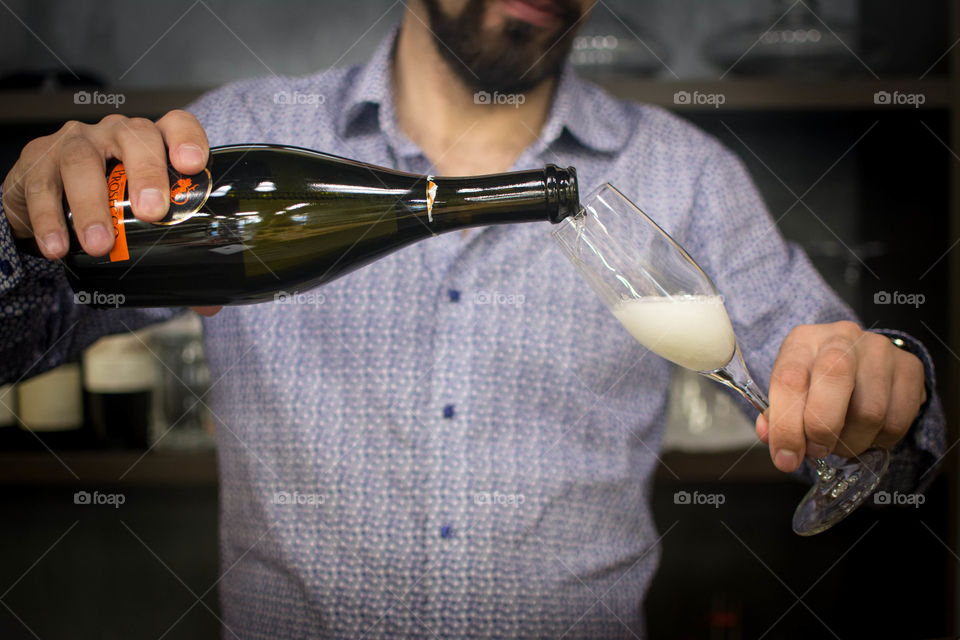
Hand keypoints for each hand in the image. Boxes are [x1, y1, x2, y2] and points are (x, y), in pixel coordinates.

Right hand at [2, 110, 207, 257]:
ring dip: (93, 206)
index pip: (175, 124)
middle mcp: (116, 134)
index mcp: (152, 143)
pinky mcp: (37, 162)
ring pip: (83, 161)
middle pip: (135, 138)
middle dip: (146, 173)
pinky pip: (42, 187)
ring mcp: (75, 143)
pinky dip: (50, 220)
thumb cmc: (109, 204)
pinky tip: (58, 247)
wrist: (44, 201)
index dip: (186, 138)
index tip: (192, 164)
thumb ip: (176, 257)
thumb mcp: (143, 220)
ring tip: (101, 245)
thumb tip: (209, 304)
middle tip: (153, 213)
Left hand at [757, 321, 926, 471]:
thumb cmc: (817, 380)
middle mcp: (842, 338)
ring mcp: (880, 350)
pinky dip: (878, 441)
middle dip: (822, 429)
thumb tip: (770, 437)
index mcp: (803, 341)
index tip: (786, 457)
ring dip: (851, 442)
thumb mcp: (789, 391)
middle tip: (817, 451)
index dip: (786, 426)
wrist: (859, 360)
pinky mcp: (910, 368)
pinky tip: (865, 434)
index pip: (790, 379)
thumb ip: (777, 416)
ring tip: (840, 442)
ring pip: (870, 412)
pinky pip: (897, 421)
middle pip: (835, 381)